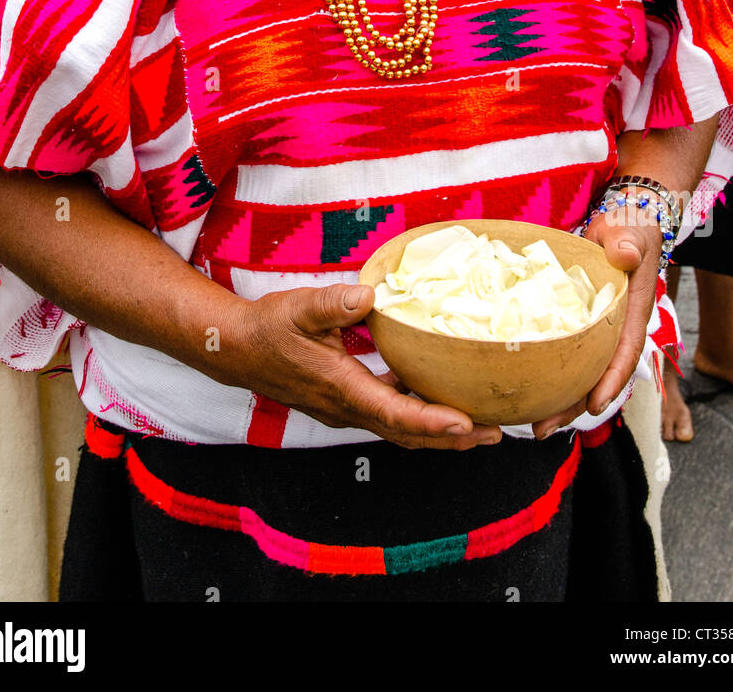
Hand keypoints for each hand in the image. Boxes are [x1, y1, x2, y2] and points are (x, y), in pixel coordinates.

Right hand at [223, 282, 502, 449]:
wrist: (236, 349)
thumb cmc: (268, 327)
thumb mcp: (299, 306)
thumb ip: (333, 302)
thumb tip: (371, 294)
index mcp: (342, 387)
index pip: (395, 413)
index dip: (433, 421)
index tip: (469, 423)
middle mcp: (347, 408)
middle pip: (407, 434)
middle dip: (453, 437)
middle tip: (496, 433)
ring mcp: (345, 409)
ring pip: (399, 430)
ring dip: (438, 431)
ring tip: (479, 426)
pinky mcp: (344, 403)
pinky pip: (388, 416)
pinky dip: (417, 415)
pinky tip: (435, 396)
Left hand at [531, 210, 661, 439]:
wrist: (625, 223)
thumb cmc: (629, 229)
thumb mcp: (630, 233)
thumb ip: (627, 244)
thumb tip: (625, 255)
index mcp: (632, 314)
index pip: (625, 352)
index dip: (611, 380)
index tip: (595, 404)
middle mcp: (616, 329)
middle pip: (598, 376)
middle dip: (573, 406)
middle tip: (542, 428)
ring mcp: (598, 330)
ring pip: (581, 373)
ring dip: (560, 400)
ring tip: (532, 425)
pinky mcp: (580, 325)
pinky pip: (568, 356)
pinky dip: (551, 375)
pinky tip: (528, 391)